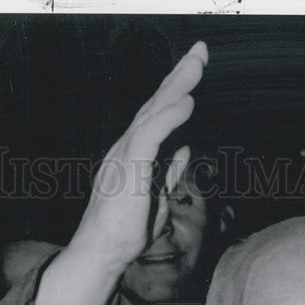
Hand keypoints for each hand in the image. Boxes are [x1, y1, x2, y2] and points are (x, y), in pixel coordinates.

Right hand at [37, 42, 207, 304]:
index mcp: (133, 153)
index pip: (157, 114)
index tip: (195, 69)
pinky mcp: (127, 169)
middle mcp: (126, 148)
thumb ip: (169, 171)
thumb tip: (185, 149)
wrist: (103, 252)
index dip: (176, 90)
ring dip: (176, 87)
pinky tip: (187, 102)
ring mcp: (124, 156)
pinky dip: (169, 117)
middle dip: (179, 76)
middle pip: (155, 104)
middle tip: (201, 51)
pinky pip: (150, 136)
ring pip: (152, 112)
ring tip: (198, 65)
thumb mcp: (157, 197)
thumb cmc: (126, 231)